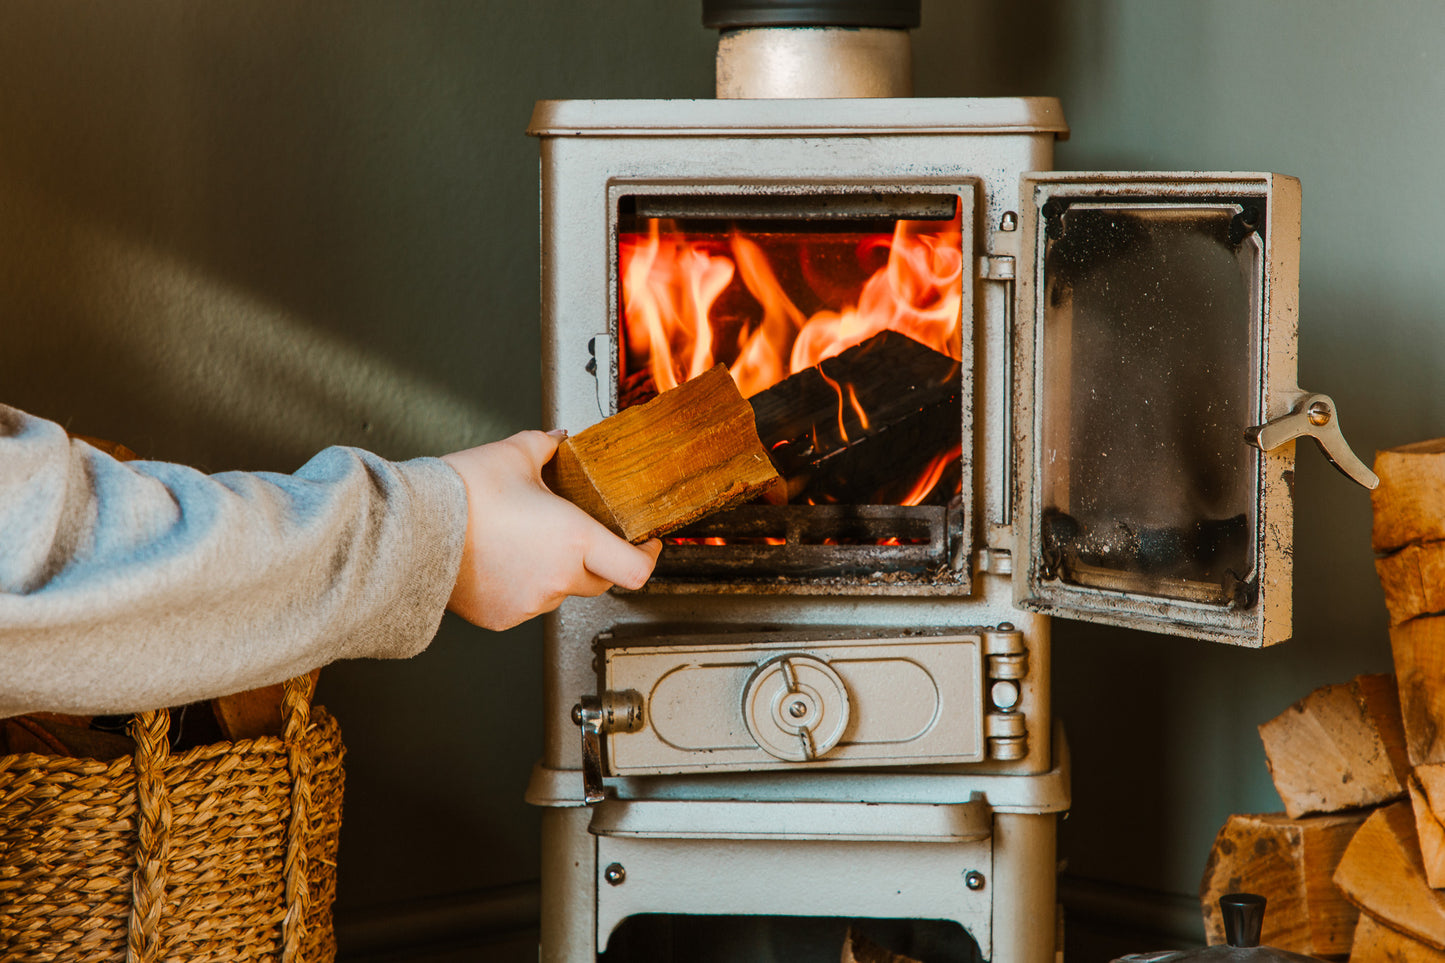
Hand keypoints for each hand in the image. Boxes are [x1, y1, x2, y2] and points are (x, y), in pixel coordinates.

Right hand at [442, 430, 662, 629]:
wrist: (411, 529)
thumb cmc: (460, 494)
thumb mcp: (512, 454)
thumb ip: (547, 445)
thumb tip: (559, 440)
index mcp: (574, 538)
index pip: (635, 568)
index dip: (648, 557)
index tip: (645, 544)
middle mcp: (558, 576)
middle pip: (602, 579)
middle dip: (599, 559)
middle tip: (582, 535)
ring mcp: (531, 602)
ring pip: (562, 591)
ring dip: (557, 571)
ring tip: (528, 542)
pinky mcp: (504, 616)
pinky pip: (529, 603)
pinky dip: (525, 585)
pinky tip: (505, 560)